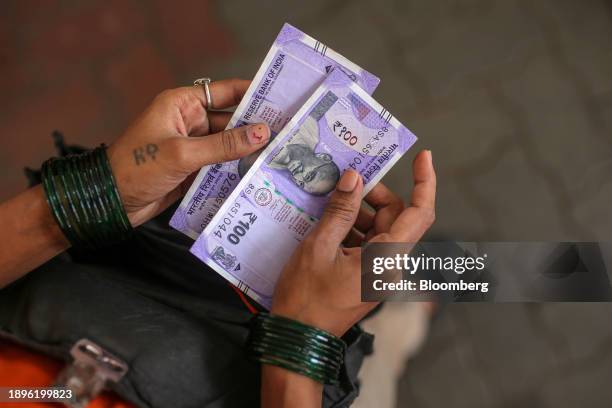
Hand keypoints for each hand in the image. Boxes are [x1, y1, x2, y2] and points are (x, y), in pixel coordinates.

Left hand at [106, 79, 269, 226]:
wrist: (111, 202)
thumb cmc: (138, 168)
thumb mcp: (183, 154)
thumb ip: (224, 145)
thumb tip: (262, 133)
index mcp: (182, 104)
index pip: (225, 92)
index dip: (253, 93)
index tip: (282, 98)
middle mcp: (190, 121)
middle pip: (231, 120)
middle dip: (256, 127)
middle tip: (289, 132)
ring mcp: (192, 146)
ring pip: (228, 145)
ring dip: (248, 151)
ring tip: (281, 155)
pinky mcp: (193, 168)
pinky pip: (221, 165)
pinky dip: (236, 169)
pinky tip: (258, 175)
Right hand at [271, 150, 435, 335]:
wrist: (298, 340)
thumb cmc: (306, 297)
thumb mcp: (319, 247)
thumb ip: (340, 210)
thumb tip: (354, 178)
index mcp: (387, 258)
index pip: (420, 213)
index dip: (426, 182)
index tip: (423, 156)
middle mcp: (390, 265)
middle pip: (397, 217)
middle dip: (374, 195)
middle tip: (345, 182)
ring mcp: (379, 274)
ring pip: (380, 230)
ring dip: (358, 212)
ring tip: (328, 202)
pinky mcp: (366, 278)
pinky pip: (367, 245)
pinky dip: (351, 229)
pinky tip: (326, 223)